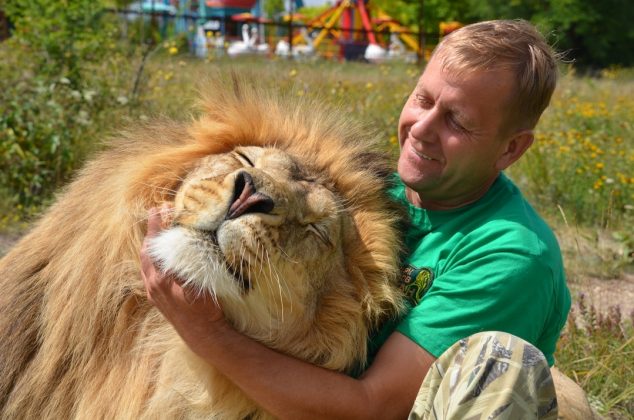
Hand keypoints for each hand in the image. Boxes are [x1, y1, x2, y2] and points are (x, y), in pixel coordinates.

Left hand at [141, 205, 227, 355]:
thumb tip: (185, 243)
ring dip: (151, 246)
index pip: (155, 245)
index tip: (157, 209)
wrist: (203, 334)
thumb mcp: (199, 283)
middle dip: (150, 233)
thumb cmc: (205, 308)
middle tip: (157, 216)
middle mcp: (153, 285)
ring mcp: (153, 292)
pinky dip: (153, 259)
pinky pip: (149, 273)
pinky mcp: (156, 299)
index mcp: (162, 278)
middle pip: (146, 252)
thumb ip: (188, 265)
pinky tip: (162, 257)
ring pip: (146, 263)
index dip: (155, 226)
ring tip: (159, 233)